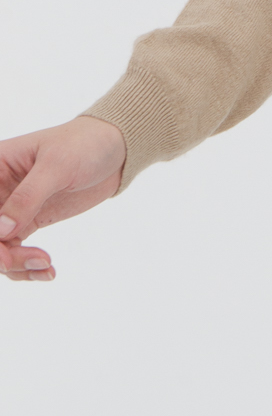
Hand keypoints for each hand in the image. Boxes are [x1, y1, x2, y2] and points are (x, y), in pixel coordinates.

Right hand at [0, 116, 126, 282]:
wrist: (116, 149)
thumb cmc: (84, 144)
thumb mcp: (57, 166)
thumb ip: (27, 197)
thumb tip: (0, 230)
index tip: (3, 247)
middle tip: (14, 262)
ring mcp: (12, 207)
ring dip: (15, 263)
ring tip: (45, 264)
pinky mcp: (29, 221)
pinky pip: (15, 250)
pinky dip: (27, 266)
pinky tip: (48, 271)